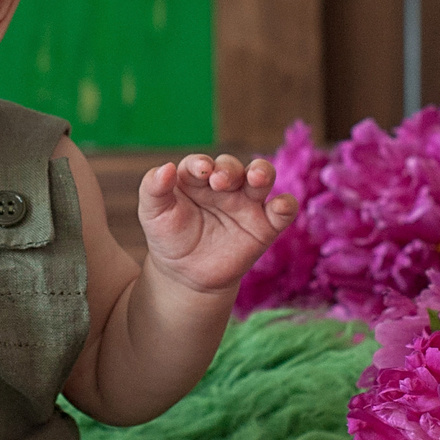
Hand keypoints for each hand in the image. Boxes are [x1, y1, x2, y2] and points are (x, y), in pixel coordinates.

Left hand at [137, 153, 295, 295]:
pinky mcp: (265, 226)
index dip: (201, 163)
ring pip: (263, 177)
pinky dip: (286, 204)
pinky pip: (283, 210)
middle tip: (219, 181)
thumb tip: (165, 167)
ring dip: (262, 172)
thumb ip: (153, 189)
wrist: (186, 276)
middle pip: (234, 166)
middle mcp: (224, 185)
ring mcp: (246, 204)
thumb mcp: (153, 215)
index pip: (201, 163)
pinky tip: (280, 206)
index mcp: (196, 178)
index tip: (200, 171)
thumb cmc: (169, 238)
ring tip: (256, 178)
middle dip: (229, 169)